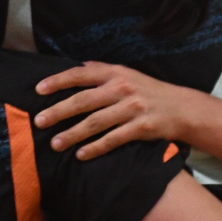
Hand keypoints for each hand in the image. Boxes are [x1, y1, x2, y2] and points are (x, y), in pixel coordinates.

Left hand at [33, 62, 196, 159]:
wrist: (182, 108)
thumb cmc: (150, 91)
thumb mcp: (129, 74)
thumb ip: (104, 71)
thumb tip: (80, 66)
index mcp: (116, 73)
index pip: (81, 75)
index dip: (58, 81)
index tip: (39, 90)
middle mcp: (123, 88)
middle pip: (83, 101)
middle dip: (58, 111)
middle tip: (39, 122)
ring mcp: (132, 108)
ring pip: (95, 123)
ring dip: (73, 134)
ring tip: (56, 144)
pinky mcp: (141, 128)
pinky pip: (113, 139)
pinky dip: (96, 148)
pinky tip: (81, 155)